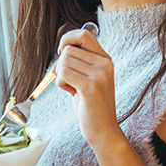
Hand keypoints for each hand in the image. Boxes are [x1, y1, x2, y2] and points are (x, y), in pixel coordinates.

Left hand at [55, 27, 120, 144]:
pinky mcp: (90, 87)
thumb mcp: (90, 77)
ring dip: (61, 76)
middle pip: (69, 49)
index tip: (62, 53)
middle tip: (70, 81)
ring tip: (73, 89)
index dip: (67, 39)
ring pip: (64, 61)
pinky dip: (61, 84)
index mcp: (105, 59)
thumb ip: (81, 61)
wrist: (103, 130)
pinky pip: (63, 74)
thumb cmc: (91, 105)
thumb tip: (64, 45)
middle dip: (61, 65)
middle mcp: (105, 64)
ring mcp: (99, 75)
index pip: (83, 34)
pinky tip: (71, 93)